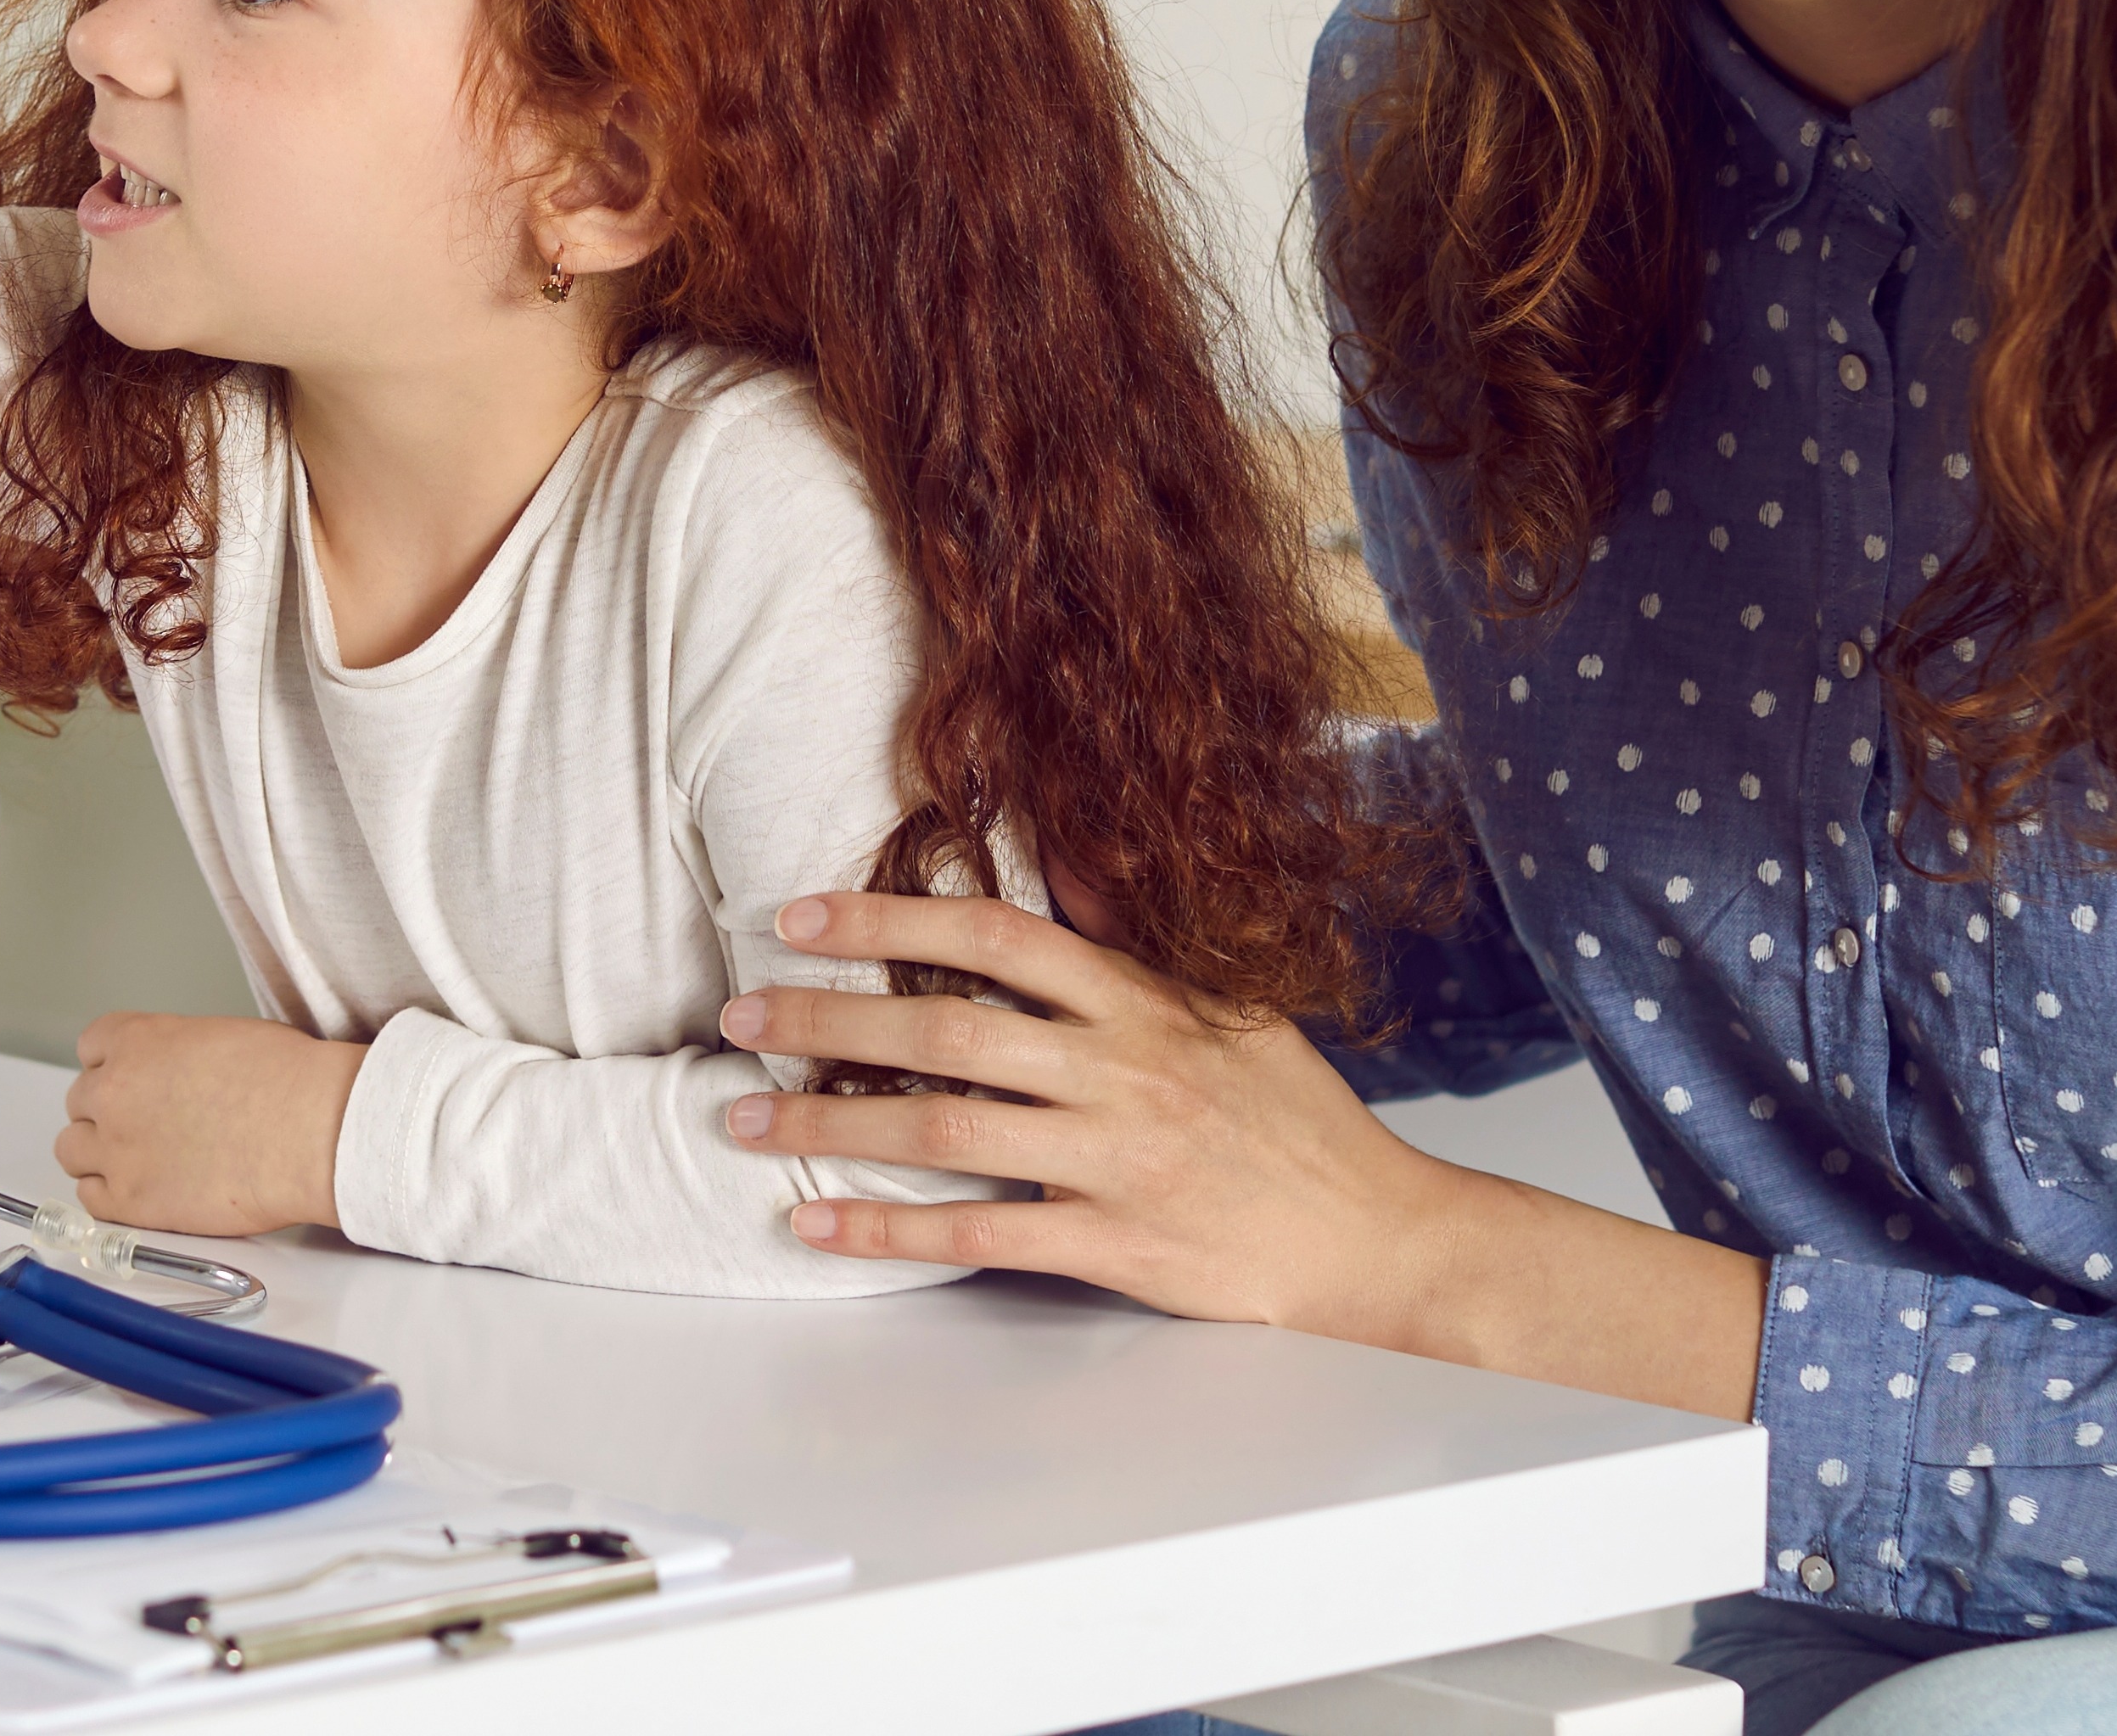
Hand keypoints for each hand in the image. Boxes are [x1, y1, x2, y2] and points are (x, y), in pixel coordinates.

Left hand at [51, 1013, 364, 1237]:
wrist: (309, 1130)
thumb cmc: (286, 1080)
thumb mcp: (220, 1037)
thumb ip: (177, 1055)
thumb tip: (178, 1079)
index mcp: (137, 1040)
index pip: (92, 1047)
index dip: (114, 1067)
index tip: (132, 1082)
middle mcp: (114, 1089)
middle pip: (81, 1101)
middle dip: (109, 1112)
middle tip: (147, 1127)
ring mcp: (116, 1147)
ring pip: (73, 1151)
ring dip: (99, 1155)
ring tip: (138, 1162)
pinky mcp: (130, 1201)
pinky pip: (91, 1200)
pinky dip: (111, 1197)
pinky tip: (142, 1192)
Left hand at [718, 890, 1766, 1418]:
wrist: (1378, 1236)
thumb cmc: (1296, 1119)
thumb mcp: (1232, 1005)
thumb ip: (1138, 944)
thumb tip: (1067, 871)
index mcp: (1144, 1001)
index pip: (998, 936)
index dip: (891, 917)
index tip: (801, 913)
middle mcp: (1121, 1069)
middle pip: (946, 1028)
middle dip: (827, 1017)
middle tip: (737, 1014)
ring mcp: (1114, 1159)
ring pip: (944, 1129)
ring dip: (830, 1123)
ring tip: (743, 1120)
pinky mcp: (1113, 1244)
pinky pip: (978, 1235)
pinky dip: (887, 1229)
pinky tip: (815, 1223)